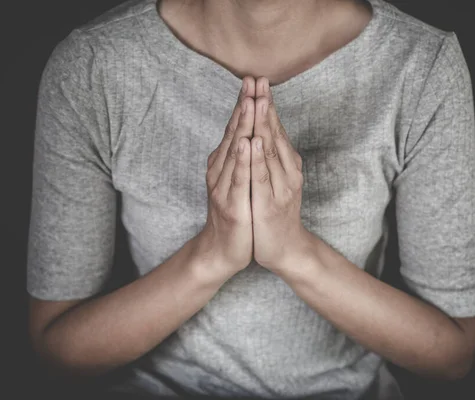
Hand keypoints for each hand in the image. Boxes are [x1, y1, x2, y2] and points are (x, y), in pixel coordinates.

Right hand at [193, 77, 255, 275]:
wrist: (223, 250)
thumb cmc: (235, 213)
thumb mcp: (236, 181)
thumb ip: (239, 158)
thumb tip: (247, 132)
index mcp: (224, 163)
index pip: (236, 128)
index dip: (245, 103)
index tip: (254, 79)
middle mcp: (220, 170)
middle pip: (234, 133)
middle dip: (244, 105)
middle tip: (252, 80)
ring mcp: (223, 186)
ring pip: (235, 151)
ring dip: (243, 125)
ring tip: (250, 101)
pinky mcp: (230, 204)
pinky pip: (238, 178)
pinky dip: (242, 159)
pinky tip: (247, 143)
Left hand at [250, 77, 313, 271]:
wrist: (284, 248)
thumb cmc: (276, 211)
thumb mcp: (275, 179)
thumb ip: (270, 156)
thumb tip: (262, 130)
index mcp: (286, 163)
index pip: (273, 128)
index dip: (265, 104)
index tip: (257, 79)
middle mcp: (287, 171)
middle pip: (273, 133)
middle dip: (264, 105)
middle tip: (258, 79)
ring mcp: (280, 186)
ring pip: (269, 150)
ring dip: (262, 124)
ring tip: (258, 100)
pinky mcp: (269, 203)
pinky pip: (262, 177)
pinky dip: (257, 158)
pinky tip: (253, 142)